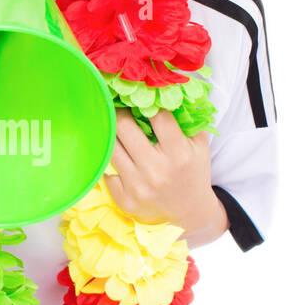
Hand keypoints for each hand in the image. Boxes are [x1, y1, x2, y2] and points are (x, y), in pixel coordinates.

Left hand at [106, 108, 217, 234]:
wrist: (189, 213)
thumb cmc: (193, 173)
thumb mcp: (199, 145)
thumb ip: (188, 119)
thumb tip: (168, 91)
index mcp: (178, 154)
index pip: (157, 116)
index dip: (148, 103)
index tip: (141, 97)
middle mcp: (156, 170)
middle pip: (124, 127)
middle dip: (120, 112)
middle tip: (119, 106)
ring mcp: (137, 186)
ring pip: (111, 147)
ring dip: (112, 134)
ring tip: (115, 128)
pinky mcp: (124, 199)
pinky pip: (107, 170)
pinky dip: (112, 161)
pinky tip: (119, 156)